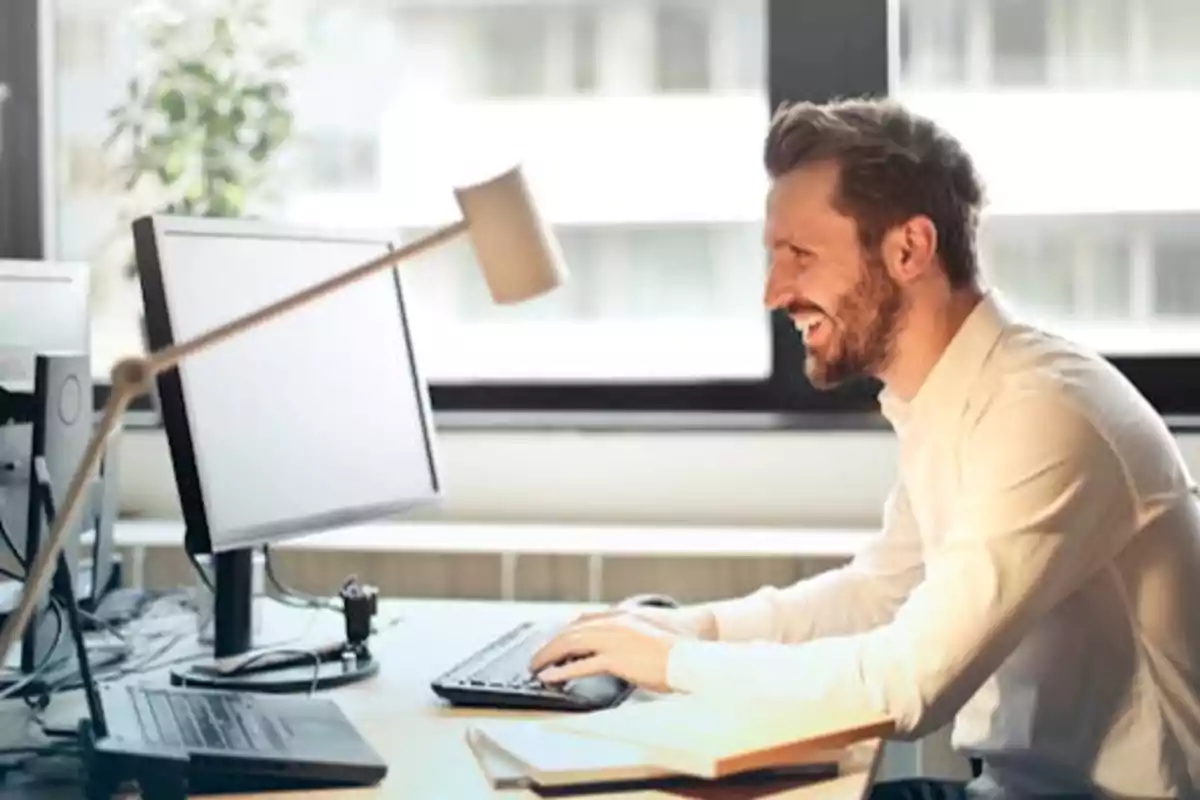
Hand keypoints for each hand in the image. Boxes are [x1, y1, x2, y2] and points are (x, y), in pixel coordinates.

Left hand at [529, 614, 679, 692]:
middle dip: (551, 644)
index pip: (584, 620)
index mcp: (622, 615)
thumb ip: (630, 631)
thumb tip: (622, 642)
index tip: (555, 642)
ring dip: (549, 655)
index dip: (566, 632)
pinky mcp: (616, 659)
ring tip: (536, 667)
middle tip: (537, 658)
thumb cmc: (680, 644)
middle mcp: (614, 622)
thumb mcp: (651, 629)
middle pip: (572, 631)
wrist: (693, 653)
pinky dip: (561, 671)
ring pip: (571, 644)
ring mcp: (614, 640)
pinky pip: (581, 665)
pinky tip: (549, 677)